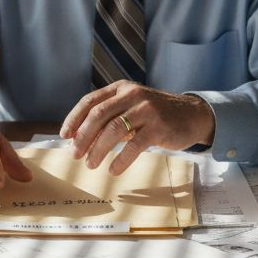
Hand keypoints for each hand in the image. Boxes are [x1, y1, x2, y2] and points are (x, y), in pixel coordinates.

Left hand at [59, 81, 215, 174]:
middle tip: (75, 154)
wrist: (192, 115)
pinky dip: (120, 159)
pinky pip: (134, 145)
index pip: (90, 101)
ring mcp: (146, 110)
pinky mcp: (158, 127)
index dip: (74, 118)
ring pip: (113, 129)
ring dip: (98, 149)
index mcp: (121, 88)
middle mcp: (132, 95)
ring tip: (91, 164)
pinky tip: (113, 169)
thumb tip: (79, 138)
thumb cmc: (156, 115)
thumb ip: (110, 116)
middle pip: (98, 115)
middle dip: (83, 137)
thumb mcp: (131, 107)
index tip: (64, 136)